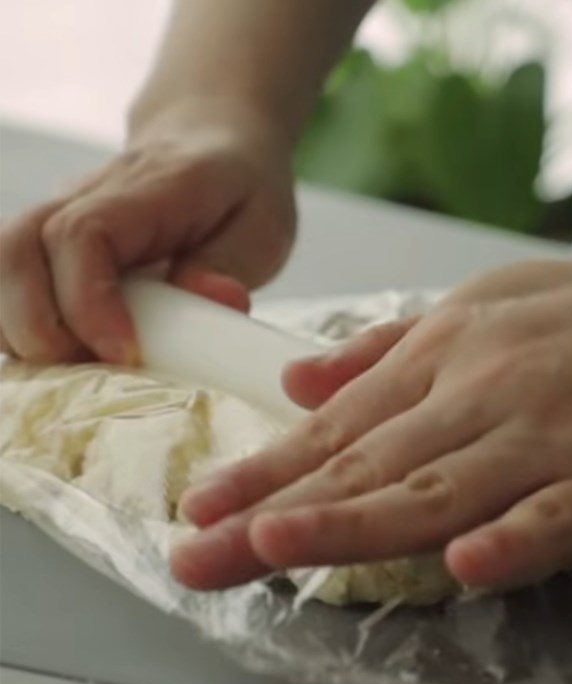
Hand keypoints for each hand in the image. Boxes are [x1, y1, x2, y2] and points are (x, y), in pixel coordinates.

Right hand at [0, 98, 295, 363]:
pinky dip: (23, 325)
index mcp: (145, 190)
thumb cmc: (240, 189)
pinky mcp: (55, 243)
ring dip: (22, 329)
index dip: (89, 301)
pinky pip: (13, 280)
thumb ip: (230, 264)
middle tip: (96, 370)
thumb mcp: (262, 225)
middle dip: (41, 327)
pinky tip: (66, 357)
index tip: (124, 353)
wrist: (212, 141)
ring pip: (4, 265)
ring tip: (78, 368)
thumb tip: (207, 298)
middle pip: (18, 250)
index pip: (83, 235)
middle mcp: (85, 196)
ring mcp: (61, 215)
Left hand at [172, 236, 571, 590]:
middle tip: (200, 550)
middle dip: (277, 510)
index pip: (342, 426)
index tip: (204, 504)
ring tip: (273, 544)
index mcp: (449, 354)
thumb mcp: (478, 306)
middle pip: (369, 464)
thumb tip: (302, 379)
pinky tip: (465, 565)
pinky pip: (555, 516)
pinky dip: (511, 540)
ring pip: (441, 489)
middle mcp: (486, 394)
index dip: (268, 468)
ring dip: (355, 521)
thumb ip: (387, 349)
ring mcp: (549, 438)